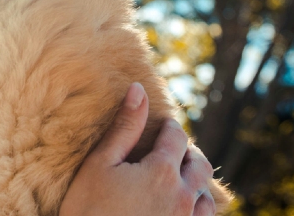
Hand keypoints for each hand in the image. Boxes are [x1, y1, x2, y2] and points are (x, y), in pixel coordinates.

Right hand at [59, 83, 216, 215]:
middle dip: (188, 153)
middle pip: (200, 165)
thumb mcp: (100, 163)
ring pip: (206, 196)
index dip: (170, 127)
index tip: (163, 125)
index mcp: (162, 172)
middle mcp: (183, 197)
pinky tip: (180, 207)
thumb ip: (125, 127)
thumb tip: (138, 89)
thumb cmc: (87, 208)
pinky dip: (196, 208)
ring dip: (195, 183)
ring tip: (178, 180)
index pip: (177, 137)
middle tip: (172, 151)